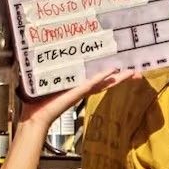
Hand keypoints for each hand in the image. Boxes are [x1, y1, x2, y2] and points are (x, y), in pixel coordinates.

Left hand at [19, 69, 136, 128]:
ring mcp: (80, 91)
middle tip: (135, 72)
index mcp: (74, 85)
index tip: (120, 64)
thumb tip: (41, 51)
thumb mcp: (44, 80)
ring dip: (117, 78)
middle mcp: (80, 88)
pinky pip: (90, 84)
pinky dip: (102, 78)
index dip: (108, 72)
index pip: (95, 77)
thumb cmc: (36, 102)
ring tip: (132, 72)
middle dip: (120, 77)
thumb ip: (47, 68)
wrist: (34, 117)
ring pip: (102, 83)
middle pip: (104, 81)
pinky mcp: (75, 94)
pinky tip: (113, 72)